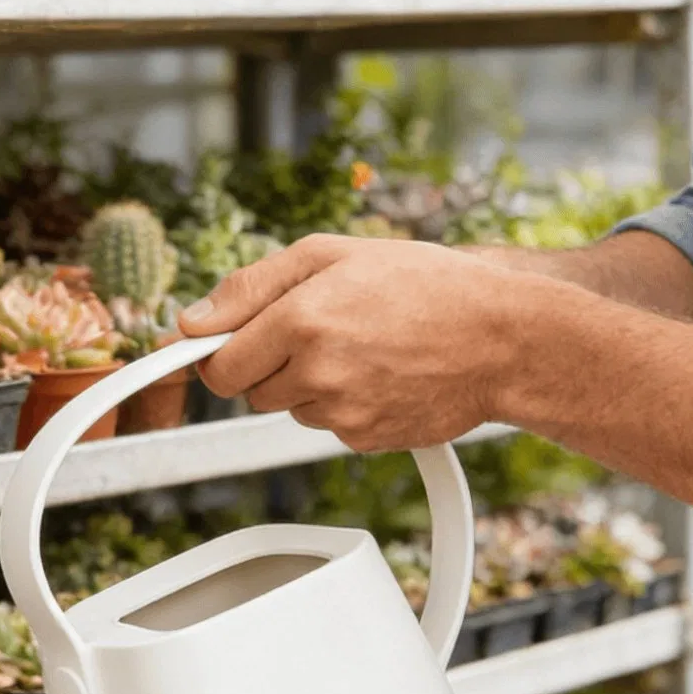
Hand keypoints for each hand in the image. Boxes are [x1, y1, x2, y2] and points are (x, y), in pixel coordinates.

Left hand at [174, 235, 525, 450]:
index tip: (223, 345)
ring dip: (306, 383)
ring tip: (359, 347)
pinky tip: (379, 374)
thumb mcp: (333, 255)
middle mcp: (315, 370)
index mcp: (300, 318)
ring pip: (287, 408)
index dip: (218, 352)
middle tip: (312, 332)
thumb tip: (190, 321)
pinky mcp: (362, 438)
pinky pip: (326, 425)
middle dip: (265, 364)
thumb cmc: (425, 285)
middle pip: (246, 390)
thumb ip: (251, 285)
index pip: (216, 363)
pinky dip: (341, 403)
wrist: (502, 339)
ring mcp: (340, 411)